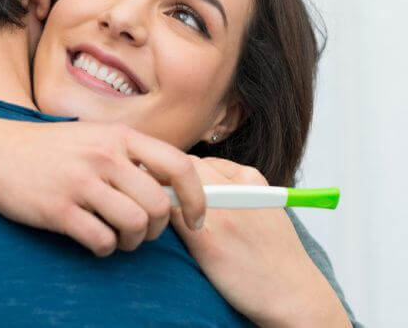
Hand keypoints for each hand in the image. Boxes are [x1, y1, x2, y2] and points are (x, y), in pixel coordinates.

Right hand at [0, 121, 205, 256]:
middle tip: (143, 232)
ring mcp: (81, 183)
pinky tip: (93, 238)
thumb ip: (129, 155)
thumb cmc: (47, 149)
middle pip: (159, 205)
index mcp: (118, 136)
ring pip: (136, 225)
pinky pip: (103, 241)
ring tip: (119, 237)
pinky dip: (105, 248)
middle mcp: (104, 156)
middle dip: (158, 229)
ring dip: (133, 242)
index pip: (179, 166)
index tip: (196, 218)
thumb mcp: (93, 136)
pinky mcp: (59, 209)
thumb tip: (172, 187)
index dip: (196, 197)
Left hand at [169, 157, 350, 326]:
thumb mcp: (263, 206)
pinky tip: (168, 235)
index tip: (181, 197)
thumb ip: (233, 189)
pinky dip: (162, 220)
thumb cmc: (274, 254)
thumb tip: (194, 183)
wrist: (293, 293)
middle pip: (183, 168)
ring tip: (166, 221)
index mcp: (250, 178)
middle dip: (170, 184)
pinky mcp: (205, 238)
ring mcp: (219, 212)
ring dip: (164, 200)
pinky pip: (169, 214)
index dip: (184, 179)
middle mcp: (234, 189)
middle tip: (166, 206)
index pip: (200, 162)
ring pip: (173, 187)